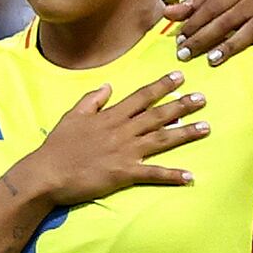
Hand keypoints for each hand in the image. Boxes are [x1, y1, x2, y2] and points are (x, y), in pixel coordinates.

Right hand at [13, 72, 207, 205]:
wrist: (47, 173)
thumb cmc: (58, 146)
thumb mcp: (72, 116)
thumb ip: (92, 99)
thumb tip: (108, 85)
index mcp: (110, 116)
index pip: (141, 97)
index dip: (161, 86)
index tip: (180, 76)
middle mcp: (122, 131)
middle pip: (157, 115)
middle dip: (181, 105)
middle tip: (203, 98)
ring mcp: (125, 152)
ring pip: (161, 139)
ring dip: (185, 134)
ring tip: (206, 128)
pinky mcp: (124, 173)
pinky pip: (152, 174)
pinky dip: (171, 176)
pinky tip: (190, 176)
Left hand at [163, 0, 252, 60]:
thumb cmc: (235, 14)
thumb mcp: (213, 7)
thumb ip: (191, 8)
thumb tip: (166, 13)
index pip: (211, 6)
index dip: (193, 24)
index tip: (178, 42)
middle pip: (226, 19)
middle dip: (204, 38)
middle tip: (186, 55)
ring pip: (249, 28)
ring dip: (230, 44)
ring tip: (212, 59)